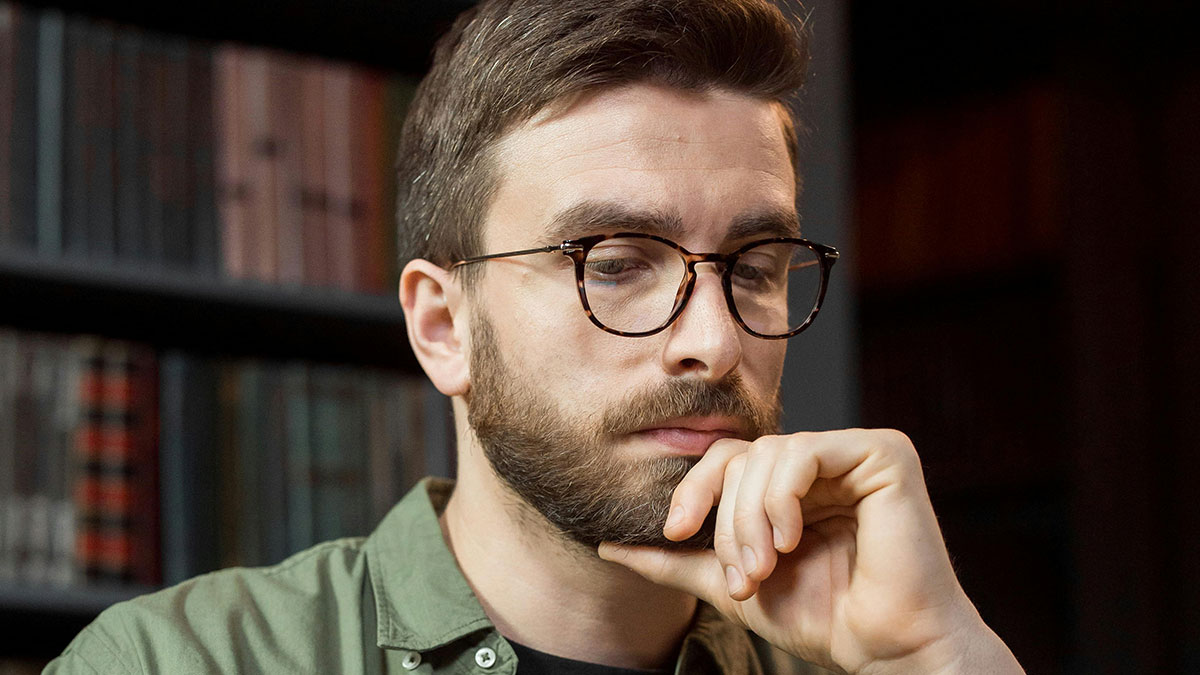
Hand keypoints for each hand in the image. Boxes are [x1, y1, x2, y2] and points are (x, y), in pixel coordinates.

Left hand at [597, 429, 1022, 673]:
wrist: (883, 649)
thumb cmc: (822, 618)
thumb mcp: (731, 584)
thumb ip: (676, 561)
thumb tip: (609, 544)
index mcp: (793, 482)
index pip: (725, 459)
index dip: (693, 490)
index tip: (673, 533)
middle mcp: (824, 460)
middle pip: (741, 456)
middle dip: (727, 520)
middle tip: (742, 576)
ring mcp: (854, 453)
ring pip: (767, 455)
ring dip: (752, 518)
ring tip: (765, 567)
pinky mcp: (884, 454)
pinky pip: (806, 453)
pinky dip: (784, 497)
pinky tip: (791, 540)